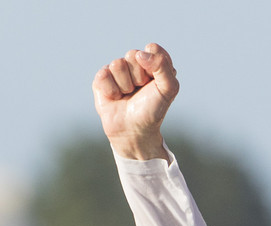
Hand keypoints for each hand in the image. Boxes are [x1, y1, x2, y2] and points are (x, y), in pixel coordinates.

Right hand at [93, 42, 177, 159]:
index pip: (152, 49)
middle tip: (140, 91)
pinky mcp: (102, 79)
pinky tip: (115, 98)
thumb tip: (140, 54)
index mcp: (153, 63)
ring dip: (125, 85)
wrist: (134, 131)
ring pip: (117, 64)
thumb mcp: (168, 89)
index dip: (153, 66)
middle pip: (133, 54)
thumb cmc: (152, 110)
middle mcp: (135, 64)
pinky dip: (111, 90)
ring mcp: (118, 71)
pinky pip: (104, 75)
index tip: (154, 82)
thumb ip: (163, 66)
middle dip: (138, 76)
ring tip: (127, 95)